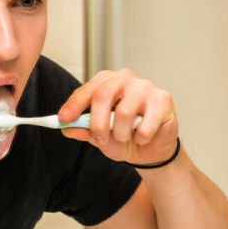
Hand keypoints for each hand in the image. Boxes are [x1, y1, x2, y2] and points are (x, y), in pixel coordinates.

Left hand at [58, 69, 178, 165]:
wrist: (152, 149)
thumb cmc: (125, 136)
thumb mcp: (100, 137)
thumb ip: (84, 130)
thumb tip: (66, 128)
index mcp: (107, 82)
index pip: (88, 89)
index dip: (74, 105)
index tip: (64, 119)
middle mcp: (125, 78)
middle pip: (103, 94)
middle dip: (97, 123)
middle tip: (99, 140)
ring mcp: (145, 86)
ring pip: (124, 112)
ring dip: (121, 134)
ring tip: (126, 138)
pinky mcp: (163, 99)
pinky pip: (145, 125)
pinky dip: (141, 138)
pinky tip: (144, 136)